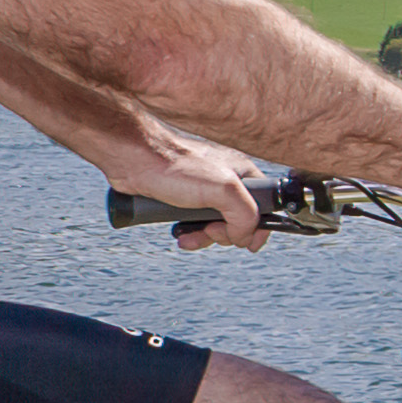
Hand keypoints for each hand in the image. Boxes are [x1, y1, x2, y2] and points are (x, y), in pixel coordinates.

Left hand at [91, 121, 267, 248]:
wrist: (135, 161)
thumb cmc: (176, 166)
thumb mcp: (224, 190)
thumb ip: (246, 215)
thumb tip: (244, 236)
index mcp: (243, 174)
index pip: (265, 208)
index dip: (257, 229)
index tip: (244, 241)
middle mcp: (226, 182)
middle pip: (239, 222)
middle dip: (224, 234)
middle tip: (210, 229)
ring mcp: (205, 191)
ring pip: (216, 226)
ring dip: (204, 237)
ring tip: (189, 234)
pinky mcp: (185, 199)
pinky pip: (195, 224)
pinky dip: (190, 233)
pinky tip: (180, 233)